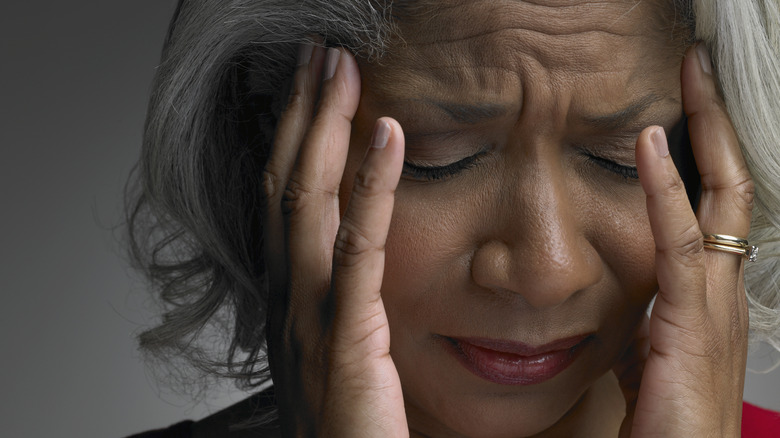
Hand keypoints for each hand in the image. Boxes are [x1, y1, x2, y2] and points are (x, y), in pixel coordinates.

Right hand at [262, 43, 407, 436]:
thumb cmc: (353, 432)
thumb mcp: (341, 355)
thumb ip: (347, 306)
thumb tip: (362, 263)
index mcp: (292, 300)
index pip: (283, 202)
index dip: (293, 140)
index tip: (310, 89)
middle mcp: (289, 300)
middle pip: (285, 186)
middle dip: (299, 114)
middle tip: (318, 53)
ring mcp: (311, 318)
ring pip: (306, 204)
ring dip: (321, 128)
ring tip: (338, 67)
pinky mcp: (349, 339)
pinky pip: (358, 250)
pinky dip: (370, 187)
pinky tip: (388, 134)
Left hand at [616, 43, 753, 436]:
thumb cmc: (663, 422)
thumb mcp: (647, 357)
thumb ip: (641, 325)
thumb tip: (620, 311)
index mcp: (710, 294)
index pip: (715, 205)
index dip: (704, 153)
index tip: (680, 106)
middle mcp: (724, 289)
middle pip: (732, 186)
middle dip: (718, 124)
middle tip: (699, 68)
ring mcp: (715, 303)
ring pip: (721, 199)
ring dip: (705, 133)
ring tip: (691, 77)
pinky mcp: (691, 323)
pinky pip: (680, 242)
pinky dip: (665, 189)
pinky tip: (651, 143)